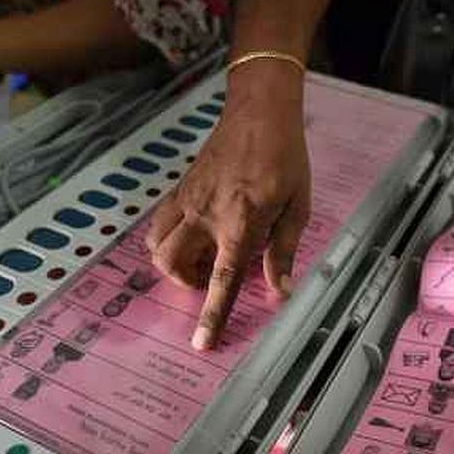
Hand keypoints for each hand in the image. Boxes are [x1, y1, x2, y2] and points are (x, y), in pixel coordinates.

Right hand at [146, 63, 309, 349]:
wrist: (259, 111)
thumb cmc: (286, 158)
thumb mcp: (297, 206)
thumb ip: (283, 252)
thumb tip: (280, 292)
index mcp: (240, 222)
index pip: (222, 279)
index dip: (212, 315)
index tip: (201, 342)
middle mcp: (205, 214)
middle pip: (172, 264)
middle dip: (185, 284)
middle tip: (208, 280)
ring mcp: (187, 200)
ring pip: (156, 245)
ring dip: (171, 264)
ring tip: (198, 260)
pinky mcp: (179, 188)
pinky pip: (158, 224)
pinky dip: (165, 240)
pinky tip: (190, 236)